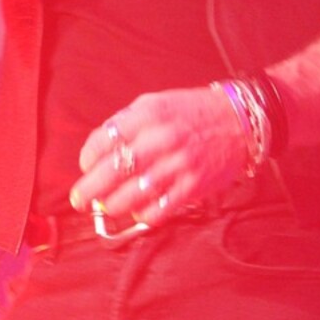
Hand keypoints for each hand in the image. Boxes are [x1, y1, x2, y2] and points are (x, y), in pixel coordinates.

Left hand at [70, 86, 246, 228]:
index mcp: (148, 115)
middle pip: (111, 172)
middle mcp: (161, 139)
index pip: (103, 140)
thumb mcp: (156, 103)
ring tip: (106, 206)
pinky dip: (142, 215)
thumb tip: (98, 150)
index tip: (86, 166)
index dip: (87, 159)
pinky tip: (138, 210)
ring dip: (112, 206)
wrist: (239, 122)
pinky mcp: (192, 187)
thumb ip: (127, 122)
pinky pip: (158, 210)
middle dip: (89, 190)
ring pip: (130, 196)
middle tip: (80, 200)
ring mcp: (177, 165)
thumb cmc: (193, 112)